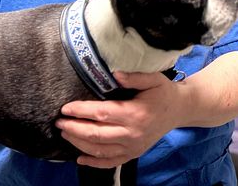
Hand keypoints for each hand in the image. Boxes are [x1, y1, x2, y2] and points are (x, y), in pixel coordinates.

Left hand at [55, 71, 182, 167]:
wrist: (180, 110)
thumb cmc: (164, 92)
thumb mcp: (153, 79)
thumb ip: (134, 76)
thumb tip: (115, 73)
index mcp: (135, 114)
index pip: (101, 114)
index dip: (81, 111)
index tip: (66, 108)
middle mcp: (132, 134)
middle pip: (96, 134)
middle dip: (74, 128)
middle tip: (58, 121)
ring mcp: (132, 147)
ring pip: (99, 150)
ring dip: (79, 143)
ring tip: (65, 133)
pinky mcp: (133, 154)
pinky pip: (110, 162)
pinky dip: (93, 163)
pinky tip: (80, 159)